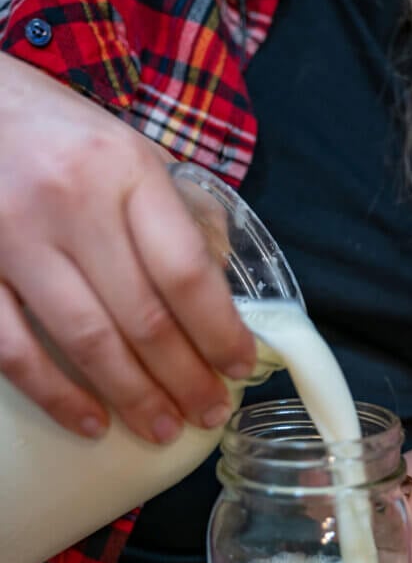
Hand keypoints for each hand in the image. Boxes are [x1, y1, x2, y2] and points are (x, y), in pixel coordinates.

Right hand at [0, 54, 254, 442]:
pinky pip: (15, 350)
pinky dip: (55, 395)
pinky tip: (91, 422)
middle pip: (143, 317)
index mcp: (124, 170)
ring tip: (162, 429)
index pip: (186, 271)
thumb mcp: (129, 151)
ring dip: (132, 397)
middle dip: (184, 378)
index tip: (239, 367)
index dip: (219, 332)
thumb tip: (218, 291)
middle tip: (208, 413)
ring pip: (86, 342)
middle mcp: (71, 203)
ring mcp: (14, 238)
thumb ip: (176, 215)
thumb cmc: (57, 132)